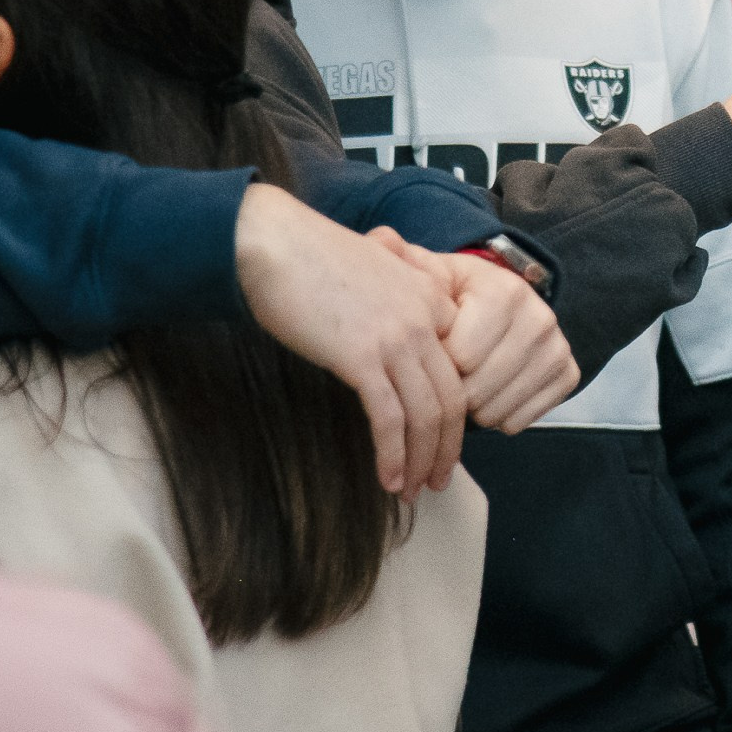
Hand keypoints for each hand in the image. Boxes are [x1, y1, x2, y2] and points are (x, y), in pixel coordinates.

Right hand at [235, 184, 466, 495]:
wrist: (272, 242)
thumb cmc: (311, 256)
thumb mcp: (374, 270)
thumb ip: (396, 296)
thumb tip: (394, 332)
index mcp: (432, 297)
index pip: (459, 367)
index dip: (454, 413)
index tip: (441, 441)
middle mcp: (425, 318)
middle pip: (452, 399)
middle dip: (447, 449)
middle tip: (436, 480)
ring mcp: (397, 338)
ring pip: (427, 416)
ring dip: (422, 461)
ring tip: (411, 490)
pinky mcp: (362, 357)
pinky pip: (390, 418)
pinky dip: (393, 454)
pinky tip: (388, 478)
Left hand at [373, 235, 578, 432]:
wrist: (499, 306)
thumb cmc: (454, 296)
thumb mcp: (429, 275)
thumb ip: (401, 261)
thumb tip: (381, 238)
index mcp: (505, 291)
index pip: (460, 358)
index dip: (436, 361)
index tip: (433, 347)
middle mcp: (540, 317)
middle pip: (478, 389)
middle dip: (453, 389)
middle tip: (448, 372)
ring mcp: (558, 347)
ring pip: (499, 410)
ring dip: (474, 407)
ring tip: (468, 381)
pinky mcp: (568, 374)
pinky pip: (522, 421)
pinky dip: (500, 416)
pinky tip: (492, 392)